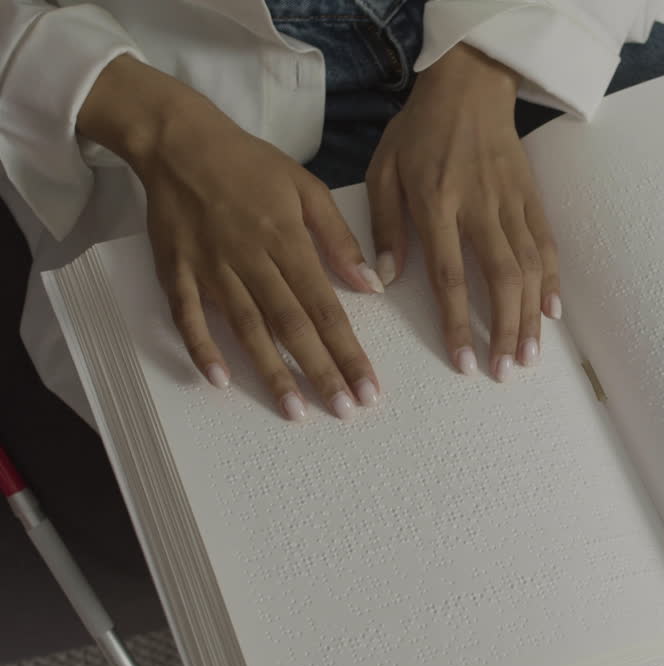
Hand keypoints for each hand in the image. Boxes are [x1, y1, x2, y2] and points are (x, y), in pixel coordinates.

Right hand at [78, 56, 382, 420]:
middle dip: (320, 371)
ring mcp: (211, 268)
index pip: (325, 307)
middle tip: (345, 410)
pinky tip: (220, 380)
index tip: (368, 385)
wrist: (179, 141)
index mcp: (287, 240)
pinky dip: (201, 348)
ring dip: (270, 372)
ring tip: (294, 411)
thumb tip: (371, 284)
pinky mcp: (176, 271)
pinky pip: (188, 316)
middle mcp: (251, 259)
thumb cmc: (250, 164)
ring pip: (246, 329)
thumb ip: (339, 239)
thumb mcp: (307, 188)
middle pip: (291, 326)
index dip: (348, 350)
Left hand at [365, 44, 559, 381]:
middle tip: (507, 371)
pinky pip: (547, 244)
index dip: (458, 322)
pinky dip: (552, 281)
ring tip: (531, 355)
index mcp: (436, 203)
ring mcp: (511, 202)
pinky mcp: (532, 197)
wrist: (470, 84)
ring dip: (532, 315)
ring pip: (529, 267)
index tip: (464, 362)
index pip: (449, 275)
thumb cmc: (419, 130)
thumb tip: (383, 279)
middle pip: (501, 278)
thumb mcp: (383, 169)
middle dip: (506, 329)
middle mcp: (479, 207)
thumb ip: (384, 225)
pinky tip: (552, 313)